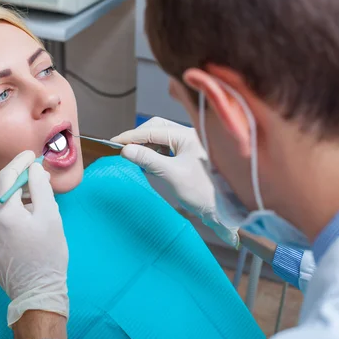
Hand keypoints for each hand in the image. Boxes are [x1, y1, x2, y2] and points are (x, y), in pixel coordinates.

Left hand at [0, 150, 68, 326]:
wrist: (36, 291)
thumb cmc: (48, 255)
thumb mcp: (51, 216)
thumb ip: (40, 187)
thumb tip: (33, 169)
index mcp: (3, 213)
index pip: (7, 176)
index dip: (19, 162)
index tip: (31, 155)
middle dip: (16, 181)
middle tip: (36, 181)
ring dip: (8, 197)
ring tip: (30, 202)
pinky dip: (2, 212)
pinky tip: (19, 220)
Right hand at [111, 117, 238, 246]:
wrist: (226, 210)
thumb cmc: (203, 191)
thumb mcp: (171, 175)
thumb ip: (148, 159)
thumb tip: (126, 149)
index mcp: (187, 134)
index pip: (151, 129)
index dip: (130, 136)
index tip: (113, 143)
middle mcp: (189, 135)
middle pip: (156, 128)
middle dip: (138, 137)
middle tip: (121, 148)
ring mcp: (190, 144)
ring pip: (161, 137)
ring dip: (146, 144)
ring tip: (132, 155)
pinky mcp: (190, 155)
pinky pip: (167, 147)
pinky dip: (154, 152)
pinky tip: (147, 161)